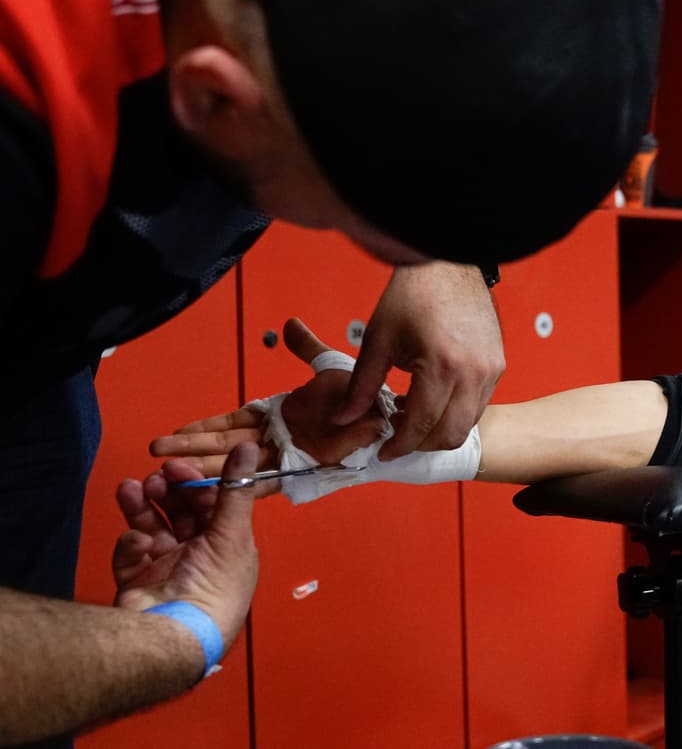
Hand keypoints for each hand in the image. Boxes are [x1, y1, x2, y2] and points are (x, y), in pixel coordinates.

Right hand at [113, 443, 260, 650]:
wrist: (175, 635)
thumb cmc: (215, 586)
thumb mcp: (232, 533)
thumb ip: (236, 488)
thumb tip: (249, 445)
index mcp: (228, 547)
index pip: (212, 507)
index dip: (196, 484)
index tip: (178, 465)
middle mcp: (199, 557)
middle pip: (179, 515)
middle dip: (168, 492)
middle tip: (156, 476)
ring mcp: (166, 571)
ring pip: (151, 529)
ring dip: (142, 507)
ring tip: (130, 489)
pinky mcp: (137, 584)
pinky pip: (131, 556)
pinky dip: (131, 545)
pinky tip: (137, 543)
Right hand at [150, 319, 387, 474]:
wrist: (390, 417)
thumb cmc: (363, 398)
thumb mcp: (329, 368)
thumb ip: (306, 350)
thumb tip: (290, 325)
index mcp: (280, 417)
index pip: (233, 424)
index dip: (204, 429)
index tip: (176, 431)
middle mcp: (279, 439)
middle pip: (226, 447)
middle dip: (191, 450)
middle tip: (157, 452)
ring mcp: (289, 456)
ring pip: (237, 465)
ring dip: (205, 469)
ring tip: (173, 473)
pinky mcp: (303, 470)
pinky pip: (265, 480)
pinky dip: (240, 485)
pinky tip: (213, 490)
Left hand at [331, 262, 503, 456]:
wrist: (448, 264)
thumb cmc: (413, 295)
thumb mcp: (378, 341)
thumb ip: (361, 387)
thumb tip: (343, 419)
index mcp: (442, 366)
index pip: (421, 425)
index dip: (400, 444)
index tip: (384, 450)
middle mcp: (474, 372)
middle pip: (451, 434)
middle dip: (422, 444)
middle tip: (397, 439)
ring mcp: (491, 369)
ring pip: (469, 423)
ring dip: (440, 429)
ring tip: (412, 416)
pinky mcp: (498, 365)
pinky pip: (479, 404)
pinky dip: (456, 412)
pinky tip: (432, 399)